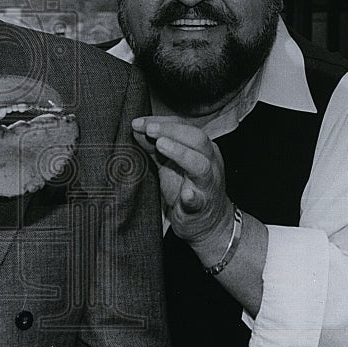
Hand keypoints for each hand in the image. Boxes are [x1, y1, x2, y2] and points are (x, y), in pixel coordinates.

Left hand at [132, 116, 231, 246]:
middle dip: (171, 131)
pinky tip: (185, 194)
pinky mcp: (202, 207)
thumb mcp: (170, 164)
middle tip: (149, 129)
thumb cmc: (188, 188)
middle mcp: (209, 162)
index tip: (138, 122)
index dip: (161, 122)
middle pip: (196, 138)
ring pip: (200, 164)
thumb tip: (137, 129)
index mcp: (202, 148)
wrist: (210, 224)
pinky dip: (192, 196)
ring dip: (180, 152)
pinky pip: (199, 200)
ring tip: (160, 144)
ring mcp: (207, 184)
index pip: (184, 126)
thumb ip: (154, 147)